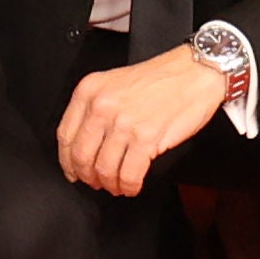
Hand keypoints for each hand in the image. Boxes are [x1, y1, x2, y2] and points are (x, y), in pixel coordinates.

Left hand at [58, 40, 233, 195]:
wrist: (195, 72)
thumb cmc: (160, 78)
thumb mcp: (114, 83)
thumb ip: (95, 108)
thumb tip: (84, 144)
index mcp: (90, 90)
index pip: (65, 135)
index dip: (67, 161)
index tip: (73, 171)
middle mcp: (103, 106)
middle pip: (81, 157)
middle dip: (88, 177)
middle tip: (97, 182)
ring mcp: (124, 123)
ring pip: (104, 170)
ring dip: (111, 184)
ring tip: (118, 185)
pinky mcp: (146, 138)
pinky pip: (129, 175)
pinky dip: (129, 186)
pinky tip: (132, 185)